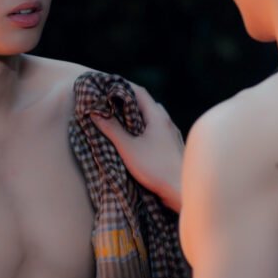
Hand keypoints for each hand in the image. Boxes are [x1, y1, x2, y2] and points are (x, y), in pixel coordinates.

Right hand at [91, 84, 183, 211]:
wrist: (181, 190)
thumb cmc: (155, 168)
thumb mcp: (128, 148)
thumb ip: (112, 129)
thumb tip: (96, 113)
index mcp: (158, 117)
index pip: (140, 92)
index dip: (123, 87)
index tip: (107, 87)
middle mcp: (167, 122)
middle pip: (147, 104)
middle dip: (129, 102)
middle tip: (111, 104)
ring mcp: (172, 135)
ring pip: (153, 118)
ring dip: (138, 117)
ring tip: (122, 121)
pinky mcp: (173, 147)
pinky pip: (157, 130)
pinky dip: (145, 129)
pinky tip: (138, 140)